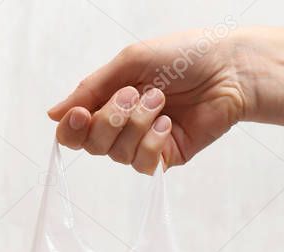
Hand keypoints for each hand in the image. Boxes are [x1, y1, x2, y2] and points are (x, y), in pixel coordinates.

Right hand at [47, 27, 252, 173]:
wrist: (231, 68)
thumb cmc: (184, 56)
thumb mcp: (129, 63)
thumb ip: (89, 89)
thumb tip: (52, 115)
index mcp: (108, 101)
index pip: (73, 130)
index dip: (71, 129)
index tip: (81, 114)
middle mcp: (121, 126)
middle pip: (91, 145)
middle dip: (110, 119)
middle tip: (135, 94)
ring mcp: (142, 143)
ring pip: (116, 154)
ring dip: (137, 124)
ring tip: (161, 101)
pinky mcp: (165, 158)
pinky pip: (142, 164)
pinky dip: (153, 142)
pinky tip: (169, 123)